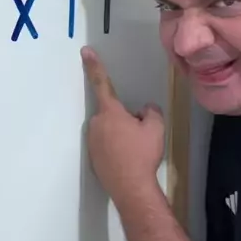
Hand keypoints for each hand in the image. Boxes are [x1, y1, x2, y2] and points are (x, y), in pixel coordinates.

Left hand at [81, 46, 164, 207]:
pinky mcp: (93, 158)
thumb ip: (151, 111)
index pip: (102, 83)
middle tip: (140, 134)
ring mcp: (92, 142)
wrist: (131, 188)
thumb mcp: (156, 128)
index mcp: (110, 112)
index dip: (95, 66)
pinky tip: (128, 160)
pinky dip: (116, 149)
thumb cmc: (142, 154)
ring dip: (120, 135)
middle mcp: (96, 124)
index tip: (85, 52)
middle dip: (124, 119)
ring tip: (135, 151)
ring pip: (109, 130)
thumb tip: (145, 110)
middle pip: (111, 113)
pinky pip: (106, 146)